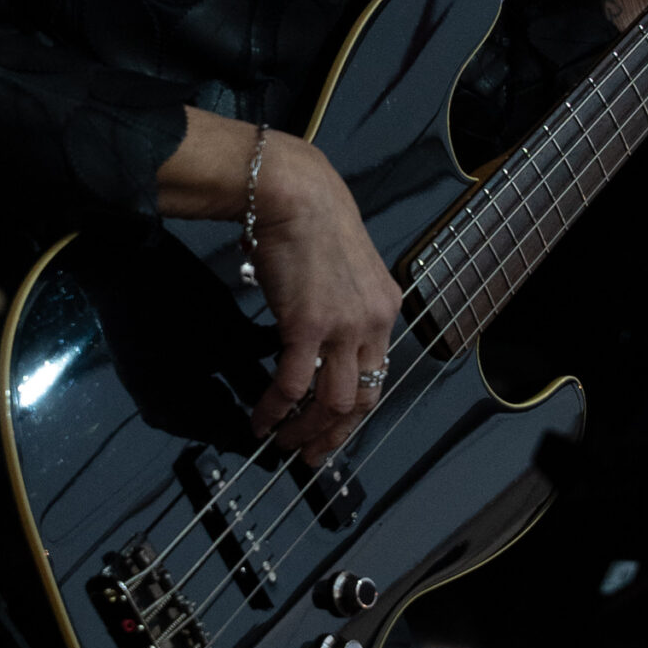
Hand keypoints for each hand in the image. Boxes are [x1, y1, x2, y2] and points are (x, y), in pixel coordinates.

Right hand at [247, 133, 403, 457]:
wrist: (294, 192)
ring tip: (281, 443)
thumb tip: (315, 339)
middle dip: (333, 436)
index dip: (354, 414)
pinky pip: (293, 384)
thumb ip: (342, 306)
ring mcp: (344, 326)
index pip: (378, 377)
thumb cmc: (310, 222)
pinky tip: (261, 419)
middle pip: (361, 400)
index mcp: (386, 309)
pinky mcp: (308, 324)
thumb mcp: (345, 268)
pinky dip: (275, 410)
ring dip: (305, 431)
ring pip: (332, 402)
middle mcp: (374, 322)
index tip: (334, 433)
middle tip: (309, 455)